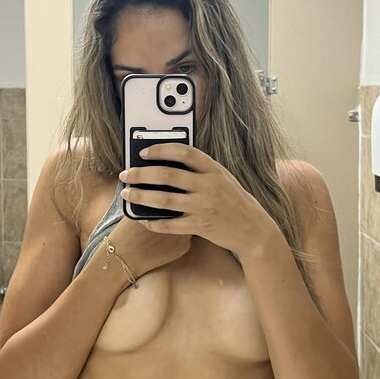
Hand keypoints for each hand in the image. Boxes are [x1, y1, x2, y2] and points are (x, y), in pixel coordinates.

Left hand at [119, 143, 275, 256]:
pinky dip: (153, 222)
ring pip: (163, 199)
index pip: (184, 152)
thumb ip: (200, 171)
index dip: (161, 149)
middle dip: (141, 174)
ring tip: (127, 194)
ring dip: (141, 196)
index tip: (143, 152)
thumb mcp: (222, 179)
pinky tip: (144, 219)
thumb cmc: (235, 201)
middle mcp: (208, 186)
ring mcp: (203, 206)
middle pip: (166, 175)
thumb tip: (168, 163)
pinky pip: (170, 224)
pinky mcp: (200, 226)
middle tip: (126, 174)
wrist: (253, 229)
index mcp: (213, 169)